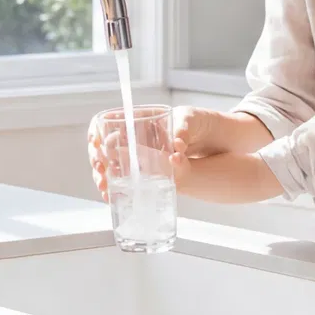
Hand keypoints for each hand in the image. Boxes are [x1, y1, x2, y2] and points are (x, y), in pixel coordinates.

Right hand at [87, 106, 219, 199]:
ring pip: (110, 165)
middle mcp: (135, 137)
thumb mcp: (191, 119)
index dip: (96, 131)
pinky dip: (114, 188)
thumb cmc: (200, 124)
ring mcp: (139, 156)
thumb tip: (176, 146)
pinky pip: (124, 179)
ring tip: (104, 186)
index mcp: (140, 118)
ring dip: (102, 176)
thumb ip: (183, 129)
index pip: (107, 121)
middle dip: (97, 159)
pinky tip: (110, 196)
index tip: (95, 142)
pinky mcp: (147, 172)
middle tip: (100, 169)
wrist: (219, 142)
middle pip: (104, 146)